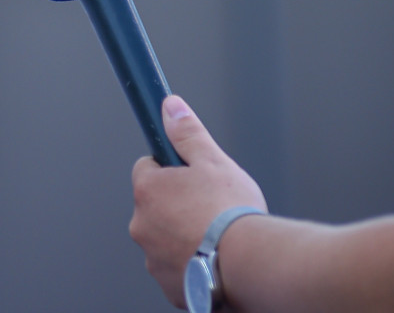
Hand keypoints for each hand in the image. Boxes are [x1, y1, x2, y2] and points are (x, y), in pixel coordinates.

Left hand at [130, 96, 267, 307]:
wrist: (251, 265)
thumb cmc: (232, 213)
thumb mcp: (212, 161)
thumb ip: (188, 133)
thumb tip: (170, 106)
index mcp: (147, 190)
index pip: (148, 169)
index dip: (171, 170)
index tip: (192, 177)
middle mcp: (141, 225)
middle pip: (156, 207)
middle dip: (178, 206)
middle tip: (211, 211)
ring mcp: (153, 259)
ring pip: (166, 240)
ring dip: (185, 238)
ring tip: (218, 240)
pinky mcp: (169, 287)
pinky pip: (177, 270)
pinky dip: (193, 267)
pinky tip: (217, 264)